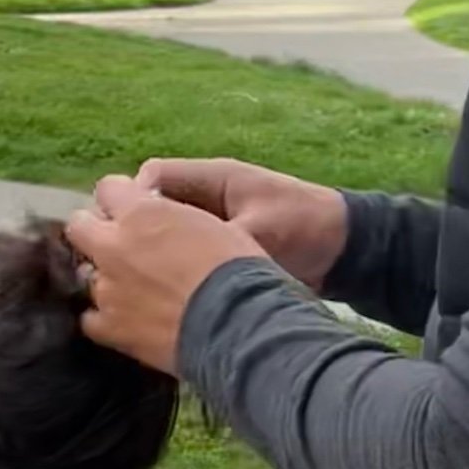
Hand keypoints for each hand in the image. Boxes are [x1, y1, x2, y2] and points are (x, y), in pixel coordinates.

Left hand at [67, 177, 267, 372]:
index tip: (129, 208)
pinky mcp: (110, 326)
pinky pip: (90, 318)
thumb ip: (171, 217)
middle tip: (118, 244)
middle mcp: (114, 246)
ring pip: (85, 274)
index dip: (119, 198)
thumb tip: (161, 220)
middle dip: (94, 231)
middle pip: (79, 226)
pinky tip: (124, 319)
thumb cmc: (237, 270)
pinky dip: (104, 318)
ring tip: (132, 289)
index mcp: (141, 213)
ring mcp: (107, 289)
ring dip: (104, 277)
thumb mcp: (210, 223)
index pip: (109, 189)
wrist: (236, 323)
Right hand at [132, 158, 347, 290]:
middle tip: (124, 260)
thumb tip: (180, 258)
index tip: (123, 229)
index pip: (154, 177)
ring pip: (162, 232)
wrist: (345, 250)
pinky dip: (169, 268)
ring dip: (150, 251)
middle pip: (151, 206)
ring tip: (134, 279)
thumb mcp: (263, 229)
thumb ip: (223, 237)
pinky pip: (182, 254)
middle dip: (135, 229)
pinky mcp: (217, 250)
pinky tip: (158, 291)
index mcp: (214, 179)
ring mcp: (210, 225)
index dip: (132, 199)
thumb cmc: (307, 226)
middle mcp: (206, 199)